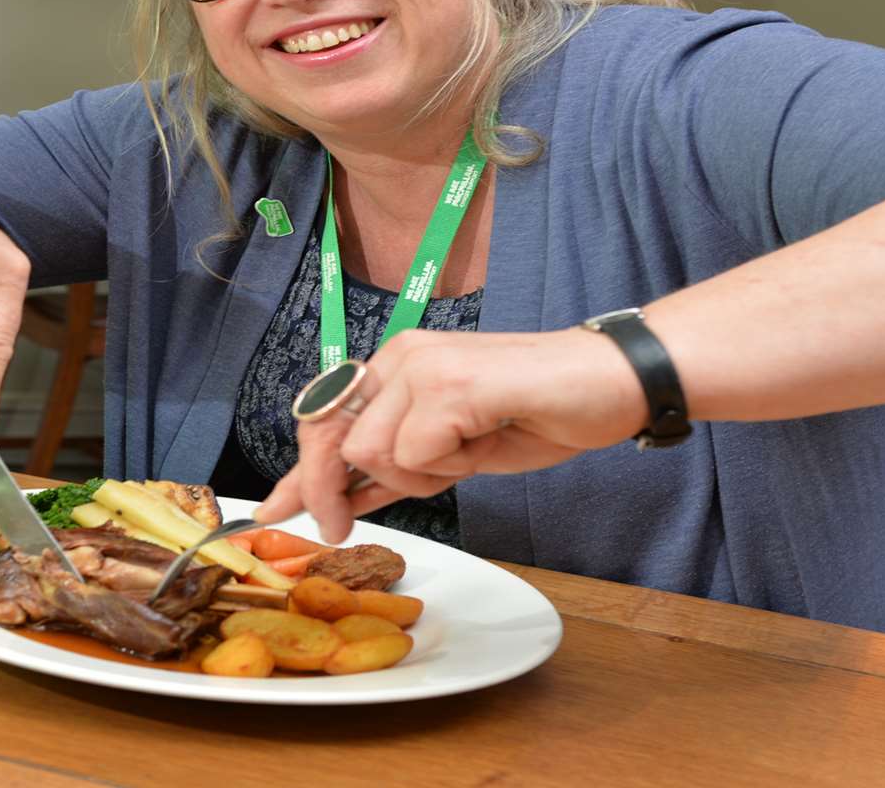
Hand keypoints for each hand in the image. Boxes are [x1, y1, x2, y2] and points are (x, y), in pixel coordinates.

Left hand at [254, 328, 646, 542]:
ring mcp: (423, 366)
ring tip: (467, 455)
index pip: (325, 418)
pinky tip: (483, 443)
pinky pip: (415, 454)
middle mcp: (401, 356)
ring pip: (373, 452)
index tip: (276, 511)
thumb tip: (338, 503)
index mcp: (396, 366)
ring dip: (417, 478)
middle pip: (331, 436)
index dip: (300, 471)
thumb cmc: (537, 415)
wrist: (609, 384)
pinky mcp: (450, 384)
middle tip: (338, 528)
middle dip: (327, 490)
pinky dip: (447, 469)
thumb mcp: (451, 454)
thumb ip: (394, 471)